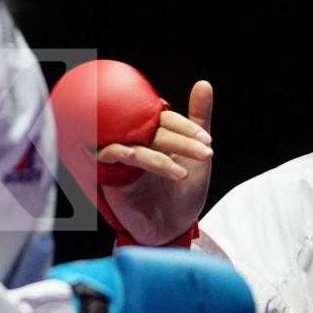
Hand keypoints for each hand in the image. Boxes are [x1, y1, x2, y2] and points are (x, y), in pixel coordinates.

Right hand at [98, 80, 214, 244]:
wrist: (172, 228)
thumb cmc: (183, 192)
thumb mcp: (197, 157)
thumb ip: (199, 120)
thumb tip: (204, 83)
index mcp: (154, 133)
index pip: (165, 118)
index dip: (186, 127)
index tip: (207, 142)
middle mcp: (136, 140)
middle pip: (151, 129)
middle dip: (180, 142)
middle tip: (204, 154)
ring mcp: (121, 156)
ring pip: (132, 142)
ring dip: (156, 155)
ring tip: (181, 173)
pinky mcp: (107, 173)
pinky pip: (106, 155)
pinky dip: (119, 152)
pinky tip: (134, 156)